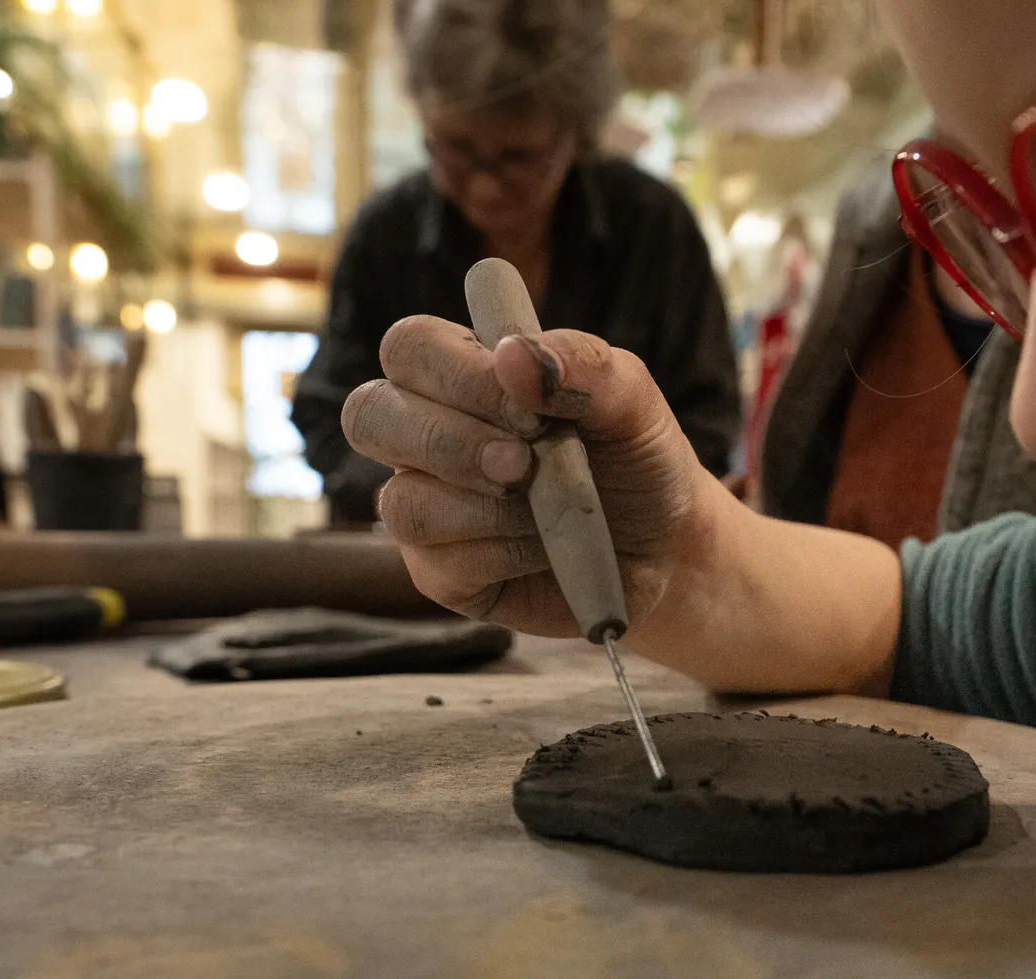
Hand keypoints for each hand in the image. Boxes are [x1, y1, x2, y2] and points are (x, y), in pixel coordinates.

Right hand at [341, 315, 713, 636]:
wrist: (666, 547)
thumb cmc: (635, 460)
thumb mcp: (632, 400)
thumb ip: (582, 365)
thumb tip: (511, 355)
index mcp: (462, 374)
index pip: (410, 348)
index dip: (458, 374)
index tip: (533, 410)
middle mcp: (426, 435)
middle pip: (368, 415)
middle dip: (449, 441)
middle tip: (523, 463)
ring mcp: (426, 505)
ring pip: (401, 502)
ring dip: (487, 508)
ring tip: (547, 508)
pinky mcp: (440, 573)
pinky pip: (438, 562)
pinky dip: (505, 552)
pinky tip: (547, 546)